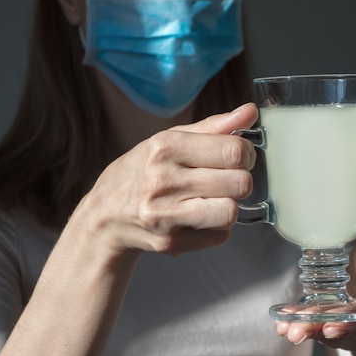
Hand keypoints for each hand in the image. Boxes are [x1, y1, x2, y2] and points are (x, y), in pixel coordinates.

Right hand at [74, 103, 258, 255]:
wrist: (103, 217)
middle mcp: (163, 180)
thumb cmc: (143, 172)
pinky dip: (217, 228)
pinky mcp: (170, 242)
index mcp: (165, 147)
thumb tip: (251, 112)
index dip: (247, 154)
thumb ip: (214, 126)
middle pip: (240, 183)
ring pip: (231, 212)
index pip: (234, 151)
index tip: (239, 157)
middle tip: (227, 180)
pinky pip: (220, 236)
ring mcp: (165, 215)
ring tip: (214, 200)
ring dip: (230, 206)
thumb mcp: (171, 140)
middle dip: (241, 181)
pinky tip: (198, 218)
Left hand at [276, 235, 355, 350]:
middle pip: (352, 334)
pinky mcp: (339, 328)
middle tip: (298, 331)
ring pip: (334, 335)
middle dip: (322, 332)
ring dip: (309, 332)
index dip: (353, 327)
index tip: (331, 326)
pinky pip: (322, 330)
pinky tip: (284, 324)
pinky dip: (304, 326)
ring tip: (288, 328)